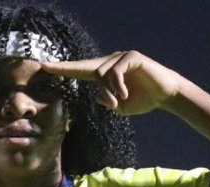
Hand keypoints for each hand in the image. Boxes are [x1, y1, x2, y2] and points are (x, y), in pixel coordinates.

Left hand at [40, 51, 183, 115]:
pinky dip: (117, 86)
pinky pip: (115, 72)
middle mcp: (110, 62)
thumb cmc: (142, 100)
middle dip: (65, 68)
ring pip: (101, 75)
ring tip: (117, 102)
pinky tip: (123, 94)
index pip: (80, 71)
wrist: (165, 95)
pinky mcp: (131, 57)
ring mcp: (120, 57)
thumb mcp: (119, 106)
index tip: (45, 68)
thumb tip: (98, 94)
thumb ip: (106, 101)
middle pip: (84, 67)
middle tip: (45, 67)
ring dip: (107, 92)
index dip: (63, 69)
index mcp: (104, 74)